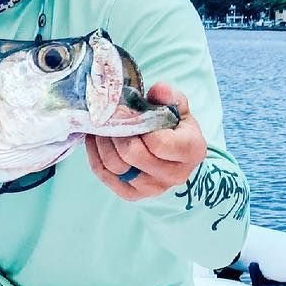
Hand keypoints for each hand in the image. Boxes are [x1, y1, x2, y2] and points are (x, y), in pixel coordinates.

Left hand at [86, 82, 205, 200]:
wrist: (175, 158)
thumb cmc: (176, 129)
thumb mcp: (178, 109)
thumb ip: (170, 97)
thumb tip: (157, 90)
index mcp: (191, 151)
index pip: (158, 143)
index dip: (138, 125)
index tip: (126, 110)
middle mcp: (175, 175)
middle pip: (133, 155)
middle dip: (116, 132)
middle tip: (108, 117)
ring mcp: (153, 188)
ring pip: (116, 166)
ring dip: (103, 143)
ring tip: (100, 126)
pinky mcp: (133, 195)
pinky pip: (106, 177)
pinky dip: (95, 157)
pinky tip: (95, 141)